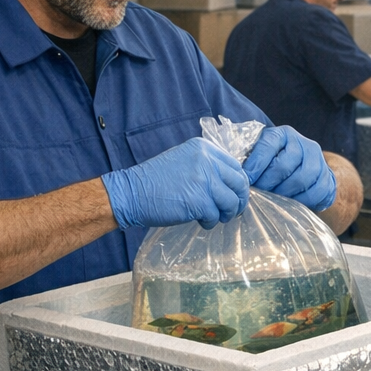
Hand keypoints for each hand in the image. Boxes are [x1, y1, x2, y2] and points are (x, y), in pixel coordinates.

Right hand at [102, 138, 248, 229]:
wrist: (131, 193)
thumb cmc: (156, 180)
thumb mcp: (185, 161)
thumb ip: (208, 166)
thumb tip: (232, 183)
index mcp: (204, 148)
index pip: (235, 166)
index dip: (238, 184)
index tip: (234, 194)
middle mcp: (207, 160)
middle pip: (239, 182)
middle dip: (239, 200)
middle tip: (232, 210)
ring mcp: (204, 180)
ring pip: (232, 201)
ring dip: (227, 213)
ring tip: (216, 217)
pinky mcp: (199, 201)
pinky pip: (216, 216)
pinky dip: (211, 222)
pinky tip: (201, 221)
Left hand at [242, 126, 336, 210]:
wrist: (303, 168)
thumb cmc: (273, 163)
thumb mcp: (261, 155)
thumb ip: (250, 160)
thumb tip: (239, 176)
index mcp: (283, 134)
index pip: (268, 145)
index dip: (256, 163)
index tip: (247, 179)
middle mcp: (303, 143)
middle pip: (285, 164)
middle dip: (268, 182)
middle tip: (258, 193)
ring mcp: (318, 159)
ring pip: (302, 178)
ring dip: (284, 193)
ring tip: (273, 199)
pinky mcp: (327, 176)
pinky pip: (317, 191)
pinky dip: (302, 200)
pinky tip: (291, 202)